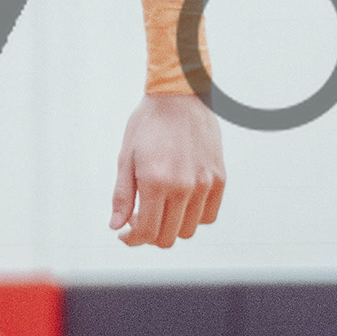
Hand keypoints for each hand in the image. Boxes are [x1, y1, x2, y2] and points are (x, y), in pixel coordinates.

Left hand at [110, 94, 225, 249]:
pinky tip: (180, 202)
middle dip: (149, 235)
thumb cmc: (148, 124)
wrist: (179, 96)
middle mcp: (183, 186)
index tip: (125, 235)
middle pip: (168, 237)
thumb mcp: (126, 157)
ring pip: (189, 230)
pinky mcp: (219, 178)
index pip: (147, 232)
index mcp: (155, 181)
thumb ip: (122, 196)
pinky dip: (193, 217)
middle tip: (140, 219)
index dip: (133, 240)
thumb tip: (117, 227)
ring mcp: (204, 183)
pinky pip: (208, 215)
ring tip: (160, 208)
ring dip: (172, 227)